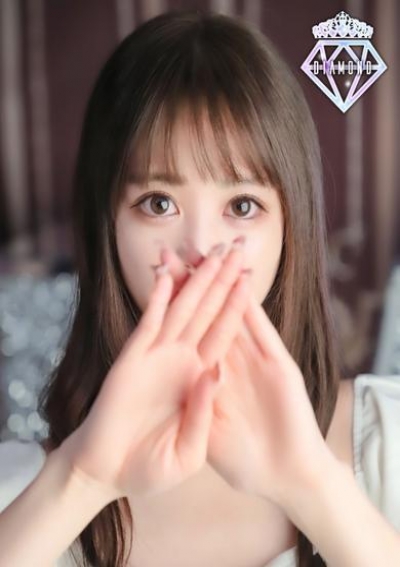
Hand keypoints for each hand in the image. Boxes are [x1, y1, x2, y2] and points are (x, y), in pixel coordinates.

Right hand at [59, 243, 249, 499]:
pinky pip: (148, 324)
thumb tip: (214, 371)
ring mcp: (156, 358)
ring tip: (208, 252)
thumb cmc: (150, 468)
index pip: (225, 332)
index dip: (238, 302)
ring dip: (193, 281)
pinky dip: (156, 299)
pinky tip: (167, 275)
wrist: (108, 476)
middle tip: (233, 247)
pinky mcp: (131, 361)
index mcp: (201, 378)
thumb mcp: (190, 451)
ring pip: (181, 310)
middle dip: (220, 279)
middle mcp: (181, 361)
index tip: (250, 274)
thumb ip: (204, 411)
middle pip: (207, 311)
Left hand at [161, 246, 336, 506]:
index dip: (174, 302)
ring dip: (226, 282)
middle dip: (196, 279)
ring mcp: (254, 363)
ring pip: (234, 312)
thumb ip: (197, 411)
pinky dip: (251, 305)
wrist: (285, 479)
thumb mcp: (201, 445)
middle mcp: (226, 364)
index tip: (162, 273)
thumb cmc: (245, 464)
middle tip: (181, 247)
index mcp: (203, 378)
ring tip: (216, 249)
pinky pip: (261, 331)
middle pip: (206, 313)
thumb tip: (199, 376)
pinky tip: (243, 279)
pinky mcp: (280, 367)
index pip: (186, 331)